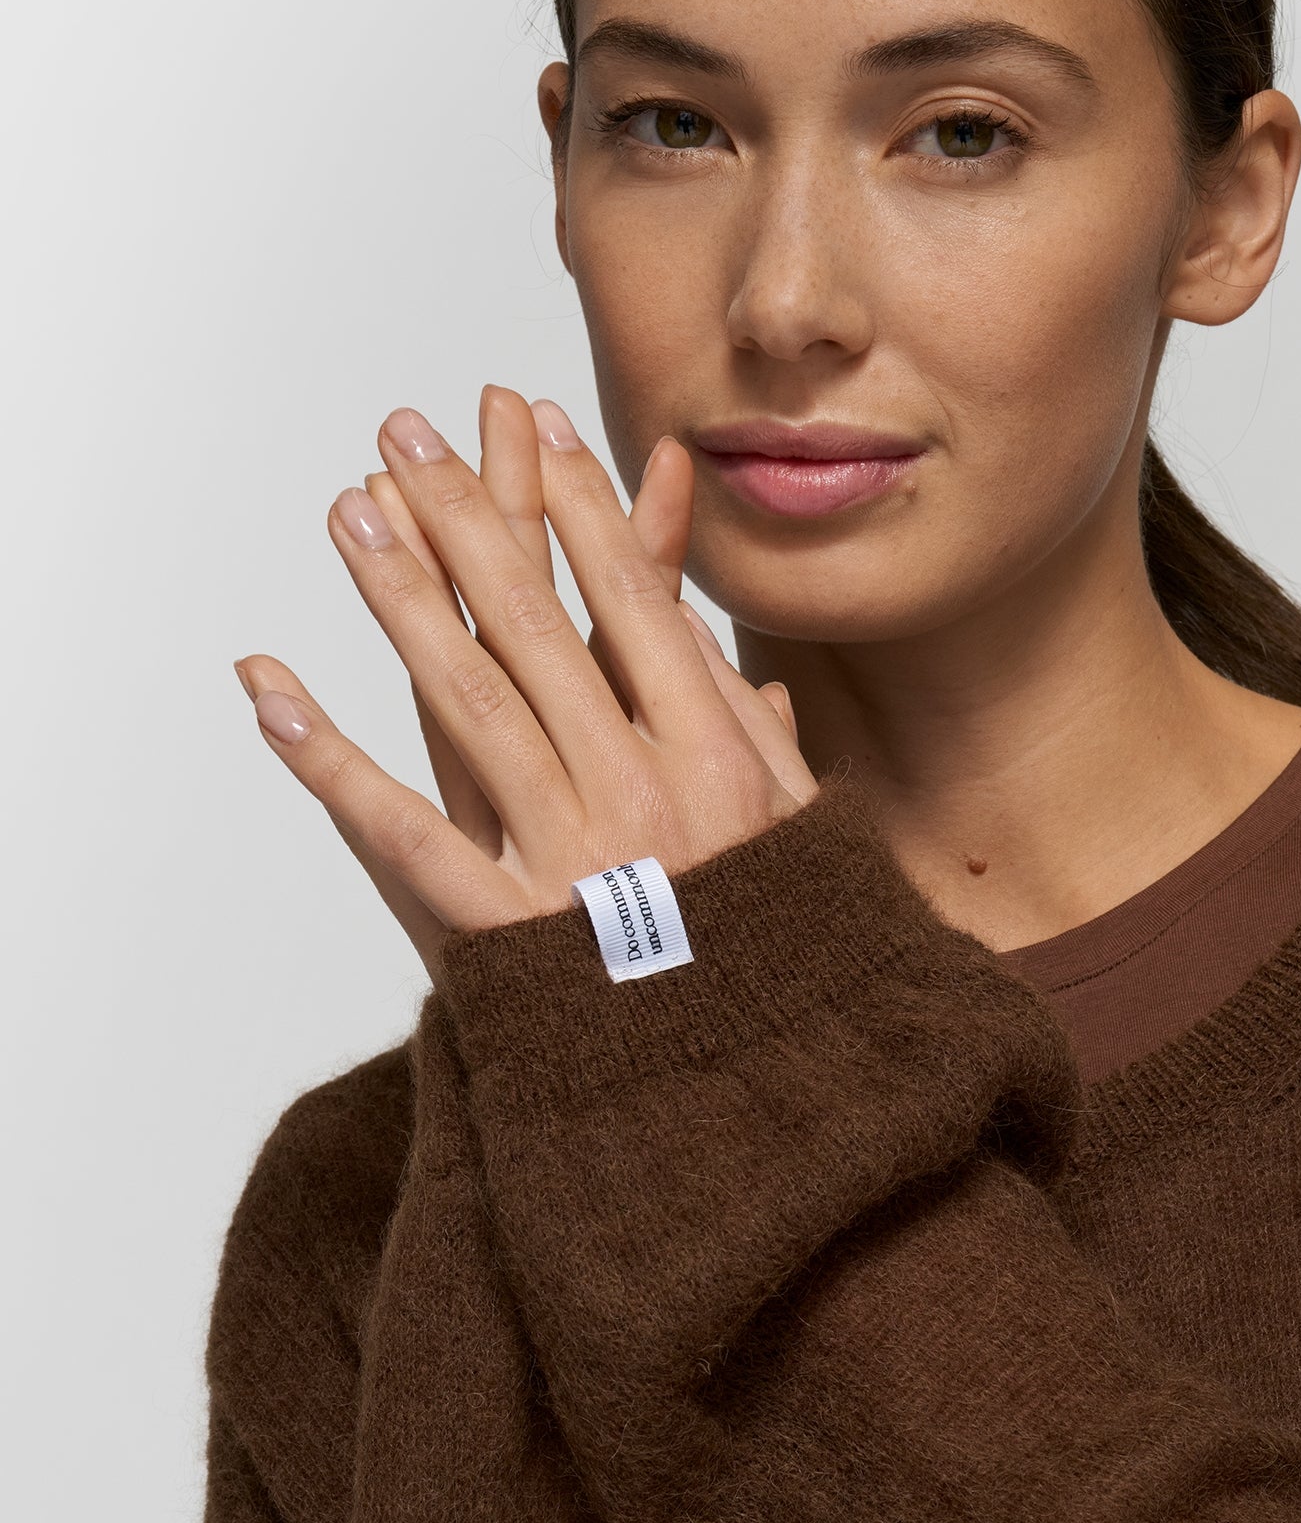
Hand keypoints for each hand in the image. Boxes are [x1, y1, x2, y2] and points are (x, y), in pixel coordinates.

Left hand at [234, 390, 816, 974]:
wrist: (751, 1099)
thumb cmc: (781, 958)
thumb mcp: (805, 836)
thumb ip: (761, 739)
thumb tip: (724, 655)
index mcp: (719, 760)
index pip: (637, 603)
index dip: (583, 505)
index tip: (537, 423)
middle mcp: (643, 791)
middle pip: (536, 627)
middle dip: (467, 516)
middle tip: (407, 435)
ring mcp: (567, 860)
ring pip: (465, 700)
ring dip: (398, 597)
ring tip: (350, 512)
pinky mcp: (501, 931)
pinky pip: (399, 834)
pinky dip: (329, 759)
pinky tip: (274, 691)